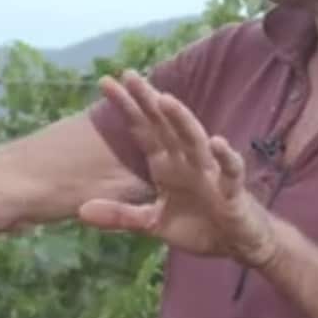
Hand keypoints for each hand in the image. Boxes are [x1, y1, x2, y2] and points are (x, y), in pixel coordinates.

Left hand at [78, 70, 278, 267]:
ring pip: (195, 139)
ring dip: (182, 120)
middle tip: (129, 75)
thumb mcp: (152, 223)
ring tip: (165, 100)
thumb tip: (81, 210)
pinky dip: (225, 158)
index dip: (126, 106)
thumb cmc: (197, 225)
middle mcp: (186, 160)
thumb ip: (120, 215)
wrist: (236, 243)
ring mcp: (210, 172)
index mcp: (166, 164)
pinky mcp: (232, 190)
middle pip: (165, 125)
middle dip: (149, 100)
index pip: (143, 129)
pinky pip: (230, 170)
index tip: (105, 82)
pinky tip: (217, 143)